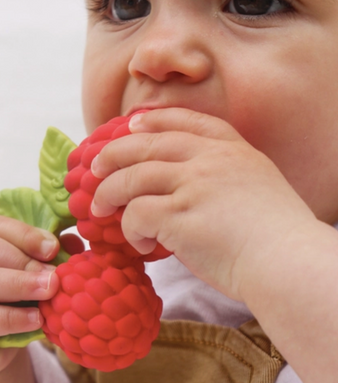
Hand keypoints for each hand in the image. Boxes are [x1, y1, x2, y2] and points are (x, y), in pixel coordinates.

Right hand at [0, 215, 59, 379]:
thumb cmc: (3, 304)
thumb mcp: (23, 278)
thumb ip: (43, 257)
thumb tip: (73, 242)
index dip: (26, 234)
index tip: (53, 248)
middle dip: (25, 260)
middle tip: (55, 275)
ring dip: (20, 285)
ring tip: (50, 292)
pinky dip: (11, 317)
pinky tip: (35, 319)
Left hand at [91, 108, 315, 300]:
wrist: (288, 262)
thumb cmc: (274, 235)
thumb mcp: (255, 186)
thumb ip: (221, 176)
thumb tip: (181, 189)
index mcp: (231, 149)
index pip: (184, 121)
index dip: (152, 120)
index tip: (130, 123)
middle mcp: (209, 159)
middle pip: (147, 143)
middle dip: (114, 152)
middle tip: (94, 167)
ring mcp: (193, 184)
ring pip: (133, 176)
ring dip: (108, 192)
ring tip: (98, 207)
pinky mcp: (179, 215)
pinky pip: (136, 213)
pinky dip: (129, 229)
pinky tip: (139, 244)